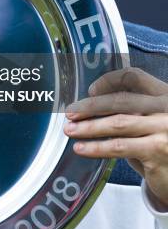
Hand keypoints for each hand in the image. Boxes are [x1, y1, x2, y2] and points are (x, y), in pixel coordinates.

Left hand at [64, 67, 167, 208]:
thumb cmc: (160, 146)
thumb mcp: (150, 122)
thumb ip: (131, 111)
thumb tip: (89, 105)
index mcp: (164, 94)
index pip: (134, 76)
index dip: (110, 80)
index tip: (90, 89)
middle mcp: (166, 108)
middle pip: (121, 100)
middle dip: (91, 106)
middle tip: (70, 112)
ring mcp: (164, 129)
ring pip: (117, 123)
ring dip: (89, 127)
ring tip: (70, 130)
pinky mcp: (158, 151)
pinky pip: (119, 146)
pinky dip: (97, 147)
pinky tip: (82, 148)